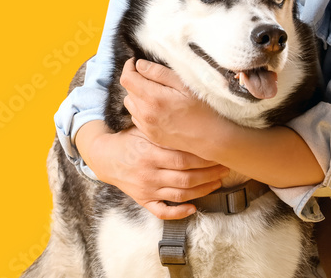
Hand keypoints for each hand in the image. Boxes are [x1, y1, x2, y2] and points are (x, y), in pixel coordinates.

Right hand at [74, 119, 228, 219]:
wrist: (105, 157)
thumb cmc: (128, 139)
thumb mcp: (143, 128)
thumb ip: (162, 127)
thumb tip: (189, 117)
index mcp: (150, 153)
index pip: (183, 159)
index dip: (204, 158)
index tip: (218, 153)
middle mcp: (149, 173)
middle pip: (186, 177)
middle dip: (210, 174)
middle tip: (225, 167)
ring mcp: (147, 189)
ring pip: (180, 194)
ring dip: (203, 190)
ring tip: (217, 182)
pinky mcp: (143, 200)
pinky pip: (162, 211)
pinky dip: (179, 212)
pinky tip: (194, 208)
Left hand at [120, 58, 227, 155]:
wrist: (211, 137)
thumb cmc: (202, 108)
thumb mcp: (184, 84)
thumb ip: (159, 73)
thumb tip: (139, 64)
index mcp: (153, 98)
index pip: (127, 79)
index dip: (129, 67)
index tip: (136, 61)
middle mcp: (146, 113)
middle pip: (127, 90)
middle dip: (135, 79)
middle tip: (150, 76)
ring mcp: (147, 126)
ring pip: (130, 104)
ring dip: (136, 94)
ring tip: (153, 91)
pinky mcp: (150, 134)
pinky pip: (136, 117)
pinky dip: (141, 108)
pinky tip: (156, 106)